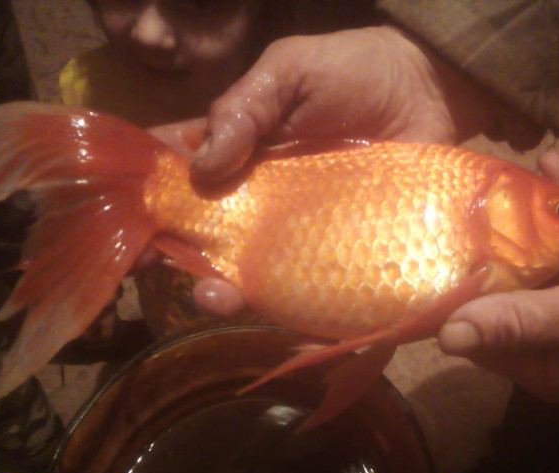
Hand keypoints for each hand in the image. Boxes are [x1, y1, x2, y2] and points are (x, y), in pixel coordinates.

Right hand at [162, 24, 505, 317]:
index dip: (150, 199)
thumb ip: (244, 109)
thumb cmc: (355, 72)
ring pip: (251, 271)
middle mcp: (263, 199)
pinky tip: (274, 314)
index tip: (127, 222)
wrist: (431, 90)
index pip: (181, 179)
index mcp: (239, 152)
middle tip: (159, 267)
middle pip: (208, 236)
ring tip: (217, 298)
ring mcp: (302, 231)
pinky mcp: (342, 253)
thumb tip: (202, 167)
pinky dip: (288, 308)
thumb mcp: (289, 72)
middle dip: (178, 256)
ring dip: (223, 290)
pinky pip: (308, 288)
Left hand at [438, 153, 558, 404]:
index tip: (427, 255)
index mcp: (547, 365)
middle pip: (508, 297)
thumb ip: (523, 324)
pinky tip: (554, 166)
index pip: (481, 337)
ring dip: (526, 224)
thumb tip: (446, 339)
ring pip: (543, 265)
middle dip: (487, 252)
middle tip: (455, 204)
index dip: (454, 299)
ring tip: (498, 177)